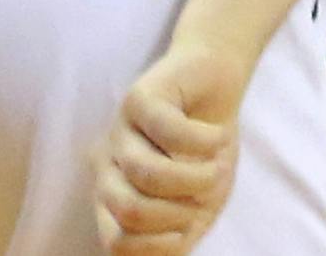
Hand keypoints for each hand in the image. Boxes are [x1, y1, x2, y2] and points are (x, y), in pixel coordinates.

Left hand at [95, 39, 246, 254]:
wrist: (215, 86)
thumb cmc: (204, 152)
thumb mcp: (197, 205)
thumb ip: (179, 237)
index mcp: (114, 196)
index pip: (117, 244)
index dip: (159, 246)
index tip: (188, 228)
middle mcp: (107, 164)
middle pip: (128, 210)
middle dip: (178, 213)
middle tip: (204, 197)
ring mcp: (118, 129)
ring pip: (145, 173)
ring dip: (196, 179)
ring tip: (217, 168)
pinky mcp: (137, 98)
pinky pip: (171, 133)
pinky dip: (206, 143)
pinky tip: (217, 137)